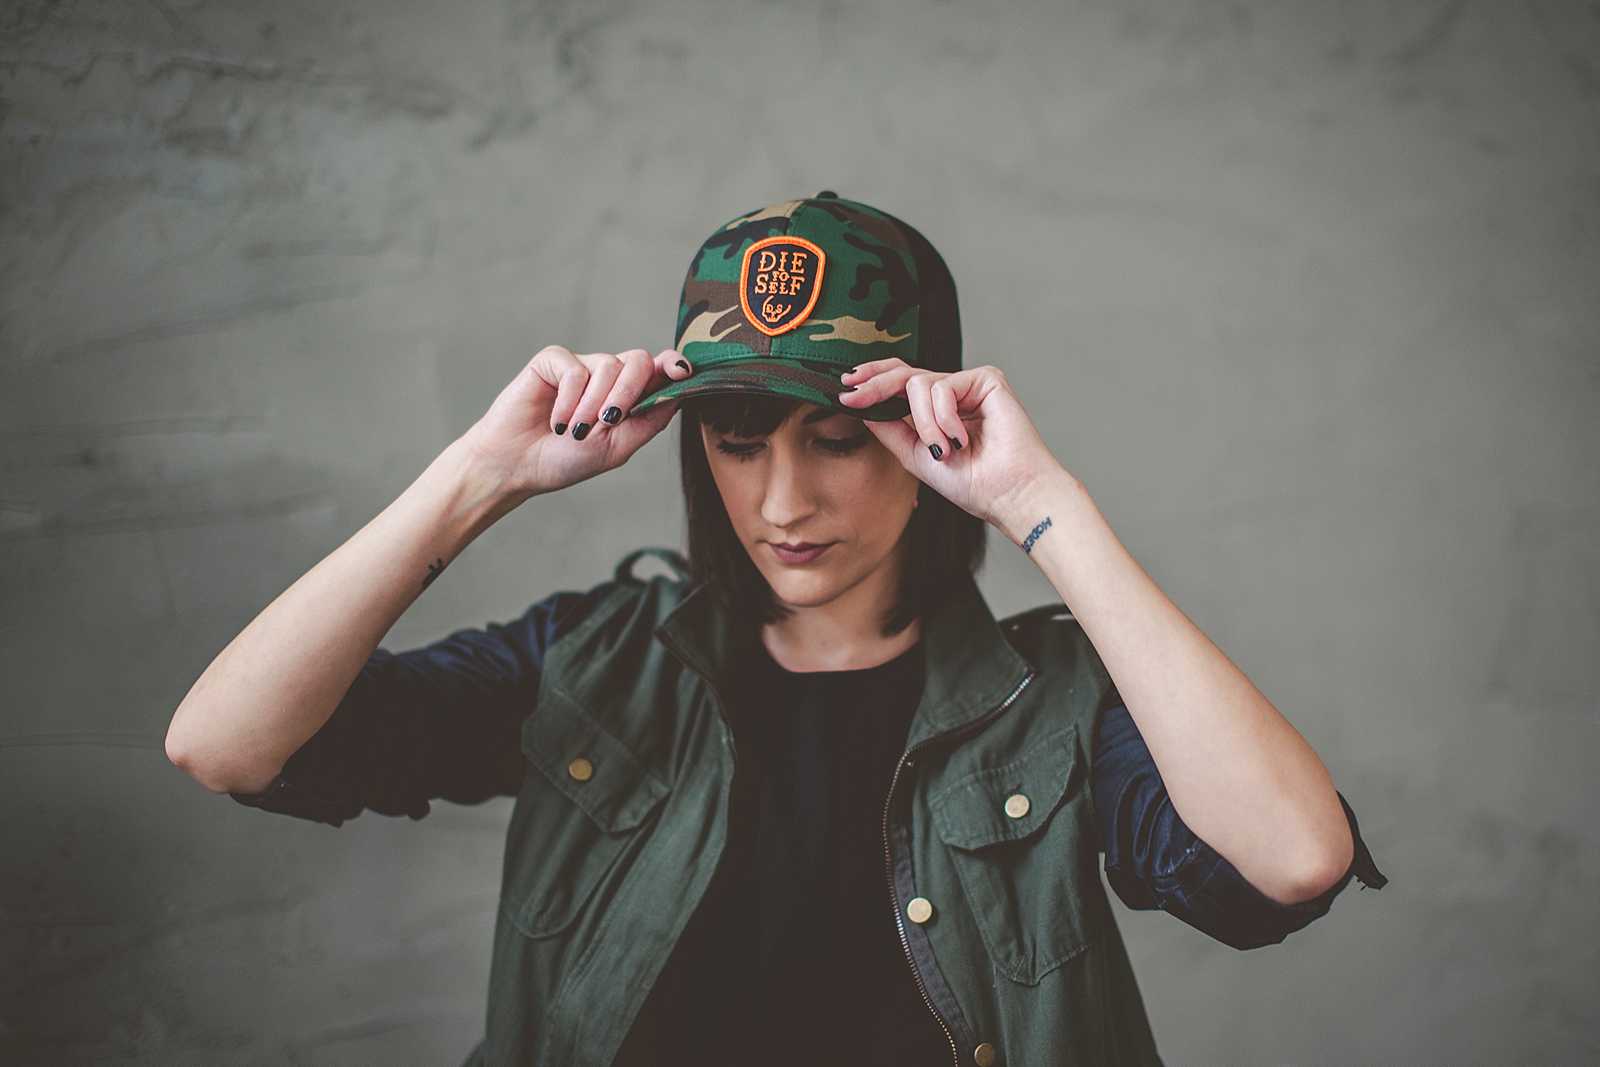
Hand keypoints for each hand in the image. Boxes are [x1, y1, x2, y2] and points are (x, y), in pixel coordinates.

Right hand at [460, 345, 693, 497]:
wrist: (517, 466)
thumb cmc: (564, 460)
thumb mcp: (617, 447)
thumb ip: (649, 420)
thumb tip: (680, 394)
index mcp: (627, 396)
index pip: (658, 370)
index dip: (673, 365)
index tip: (681, 371)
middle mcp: (607, 377)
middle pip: (638, 362)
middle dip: (628, 392)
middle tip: (608, 422)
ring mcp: (581, 366)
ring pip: (608, 365)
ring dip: (594, 404)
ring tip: (575, 430)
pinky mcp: (552, 361)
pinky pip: (574, 369)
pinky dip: (568, 399)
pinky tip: (555, 421)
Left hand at [839, 358, 1073, 534]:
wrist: (1007, 494)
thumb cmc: (973, 483)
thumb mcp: (916, 456)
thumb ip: (891, 430)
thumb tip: (861, 406)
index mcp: (937, 411)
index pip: (900, 385)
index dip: (872, 383)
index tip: (845, 390)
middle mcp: (952, 394)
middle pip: (903, 373)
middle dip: (874, 385)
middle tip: (852, 394)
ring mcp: (969, 385)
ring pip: (917, 384)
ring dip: (923, 424)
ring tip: (943, 450)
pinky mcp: (986, 379)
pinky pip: (941, 387)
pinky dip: (942, 419)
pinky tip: (960, 440)